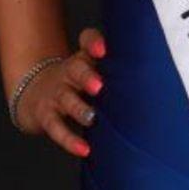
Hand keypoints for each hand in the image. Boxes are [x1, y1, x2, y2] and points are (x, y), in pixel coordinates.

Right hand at [15, 24, 105, 157]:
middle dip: (86, 76)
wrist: (34, 92)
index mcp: (83, 58)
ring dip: (79, 109)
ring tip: (92, 118)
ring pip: (66, 100)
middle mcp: (68, 73)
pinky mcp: (45, 116)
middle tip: (99, 86)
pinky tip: (84, 149)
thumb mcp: (91, 69)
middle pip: (75, 69)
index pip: (87, 40)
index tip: (103, 50)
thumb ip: (118, 70)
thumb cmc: (76, 81)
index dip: (93, 43)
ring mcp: (56, 94)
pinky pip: (56, 128)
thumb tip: (153, 84)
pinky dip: (70, 140)